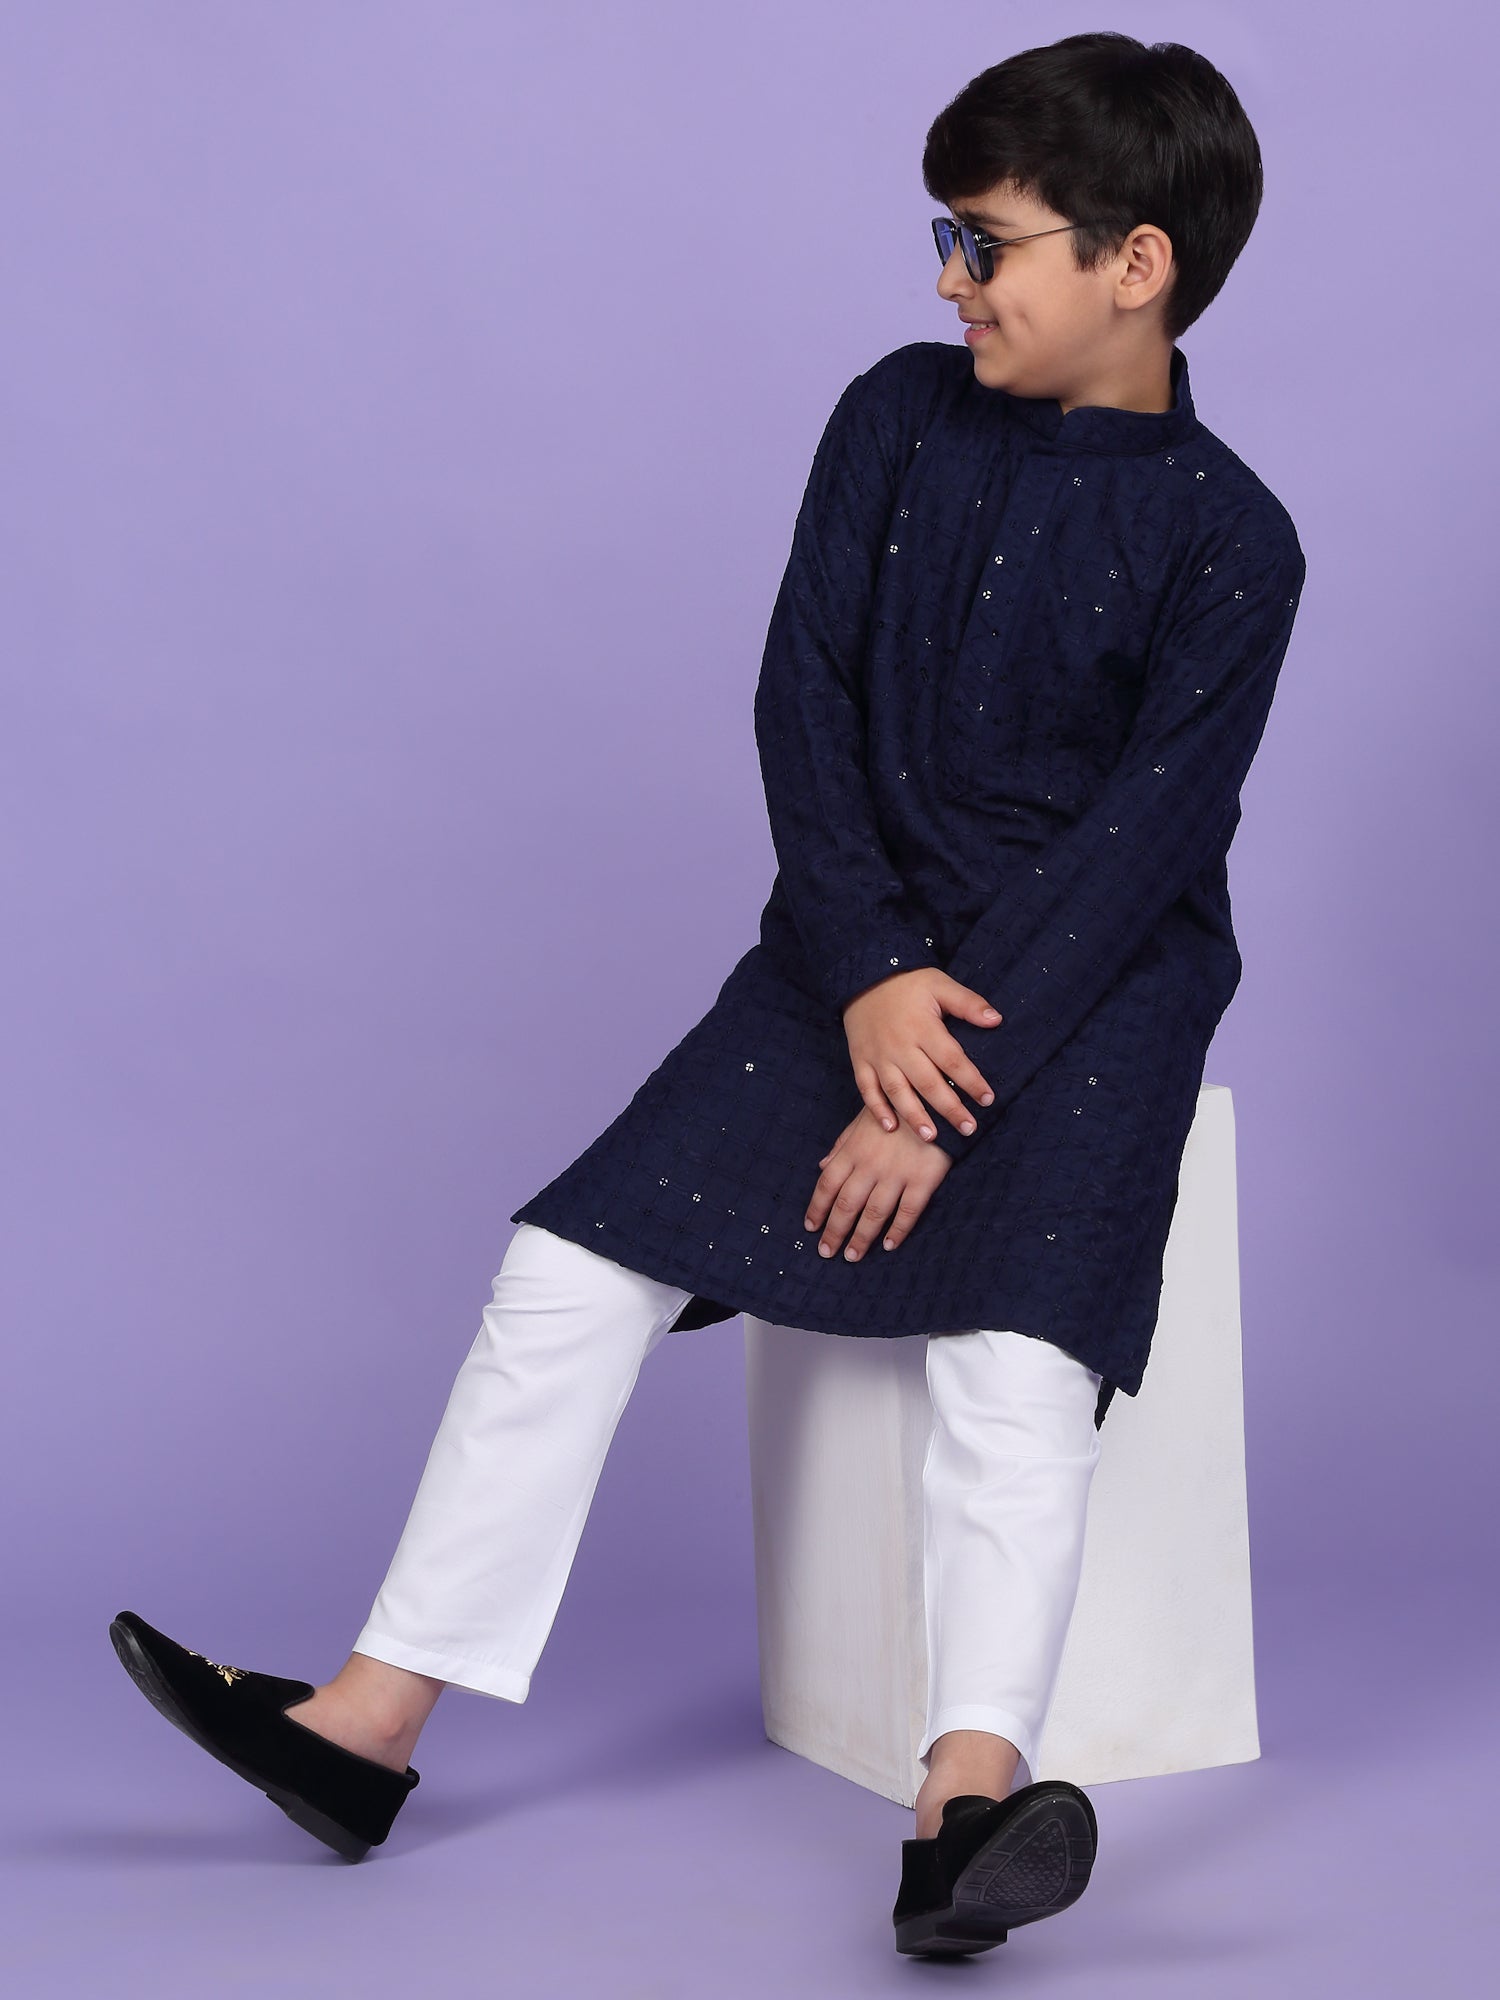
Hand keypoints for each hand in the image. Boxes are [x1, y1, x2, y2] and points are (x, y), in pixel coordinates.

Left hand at [803, 1105, 952, 1262]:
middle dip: (834, 1231)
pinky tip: (889, 1245)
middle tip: (826, 1252)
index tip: (810, 1228)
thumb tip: (822, 1167)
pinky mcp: (923, 1179)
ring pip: (873, 1213)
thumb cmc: (897, 1107)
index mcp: (853, 1150)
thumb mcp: (863, 1119)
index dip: (817, 1209)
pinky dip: (898, 1231)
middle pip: (846, 1204)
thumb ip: (842, 1145)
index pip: (828, 1185)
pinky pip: (908, 1212)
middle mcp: (870, 1165)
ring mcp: (897, 1174)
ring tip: (852, 1256)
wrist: (935, 1098)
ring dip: (861, 1238)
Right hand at [841, 967, 1000, 1142]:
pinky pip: (866, 1089)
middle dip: (949, 1108)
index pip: (952, 1060)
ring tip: (930, 1136)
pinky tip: (890, 1127)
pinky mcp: (860, 1060)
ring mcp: (878, 1055)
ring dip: (913, 1115)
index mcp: (923, 1027)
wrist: (863, 977)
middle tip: (968, 1128)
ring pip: (897, 1091)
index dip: (971, 1081)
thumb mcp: (940, 984)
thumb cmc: (908, 983)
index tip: (988, 1099)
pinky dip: (876, 1109)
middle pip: (927, 1082)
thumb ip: (967, 1003)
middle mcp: (900, 1045)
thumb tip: (996, 1019)